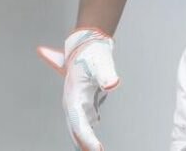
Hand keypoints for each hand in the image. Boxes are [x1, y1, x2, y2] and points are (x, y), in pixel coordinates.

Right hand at [37, 28, 120, 150]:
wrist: (87, 44)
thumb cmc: (92, 53)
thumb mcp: (101, 62)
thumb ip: (106, 74)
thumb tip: (112, 85)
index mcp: (74, 96)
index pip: (79, 122)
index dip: (87, 138)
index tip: (96, 150)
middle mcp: (73, 102)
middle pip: (77, 129)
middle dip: (85, 144)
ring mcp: (77, 102)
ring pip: (79, 127)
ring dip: (86, 141)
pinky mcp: (84, 101)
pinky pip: (85, 122)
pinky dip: (89, 133)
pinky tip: (94, 144)